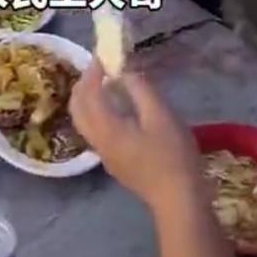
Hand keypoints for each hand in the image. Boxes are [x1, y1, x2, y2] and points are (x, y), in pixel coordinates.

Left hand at [70, 60, 202, 210]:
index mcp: (105, 128)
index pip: (88, 94)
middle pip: (77, 109)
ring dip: (88, 99)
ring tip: (106, 84)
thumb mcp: (161, 116)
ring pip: (84, 121)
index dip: (93, 72)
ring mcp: (105, 156)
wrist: (178, 200)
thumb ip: (140, 89)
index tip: (103, 55)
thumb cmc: (172, 156)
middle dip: (84, 84)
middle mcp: (98, 142)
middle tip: (99, 68)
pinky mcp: (115, 164)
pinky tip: (117, 110)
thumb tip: (124, 73)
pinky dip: (97, 113)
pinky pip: (95, 131)